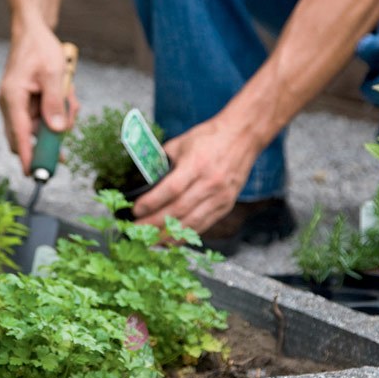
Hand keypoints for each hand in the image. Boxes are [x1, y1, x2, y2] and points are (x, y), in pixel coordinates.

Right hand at [0, 23, 79, 175]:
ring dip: (59, 121)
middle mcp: (11, 104)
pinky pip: (43, 118)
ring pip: (39, 128)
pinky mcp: (26, 103)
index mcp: (12, 97)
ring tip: (70, 99)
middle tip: (67, 136)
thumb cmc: (40, 48)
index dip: (27, 156)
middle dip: (50, 139)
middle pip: (28, 137)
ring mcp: (18, 105)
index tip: (33, 174)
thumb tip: (57, 131)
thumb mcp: (53, 73)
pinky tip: (67, 96)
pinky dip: (58, 112)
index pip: (19, 135)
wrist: (32, 31)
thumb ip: (55, 103)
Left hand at [131, 116, 258, 234]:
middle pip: (179, 210)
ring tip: (150, 241)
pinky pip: (203, 225)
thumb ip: (163, 161)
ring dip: (168, 235)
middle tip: (136, 230)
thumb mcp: (181, 143)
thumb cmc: (209, 137)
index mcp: (197, 164)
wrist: (242, 136)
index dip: (152, 203)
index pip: (172, 189)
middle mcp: (210, 183)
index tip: (136, 211)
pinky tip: (171, 240)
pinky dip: (186, 235)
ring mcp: (220, 197)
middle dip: (154, 223)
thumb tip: (145, 179)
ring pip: (191, 222)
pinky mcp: (226, 205)